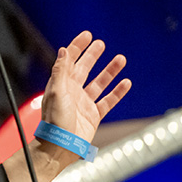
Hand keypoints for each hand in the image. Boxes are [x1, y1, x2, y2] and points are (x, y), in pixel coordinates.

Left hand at [40, 31, 130, 159]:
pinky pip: (108, 100)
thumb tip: (63, 50)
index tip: (87, 35)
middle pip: (84, 68)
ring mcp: (84, 103)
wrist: (60, 146)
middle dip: (92, 55)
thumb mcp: (56, 92)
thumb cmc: (54, 121)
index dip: (77, 47)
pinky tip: (126, 82)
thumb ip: (61, 71)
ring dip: (110, 71)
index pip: (70, 60)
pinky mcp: (94, 115)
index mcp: (61, 84)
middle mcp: (72, 91)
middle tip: (101, 44)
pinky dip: (117, 92)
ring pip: (99, 82)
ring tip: (121, 59)